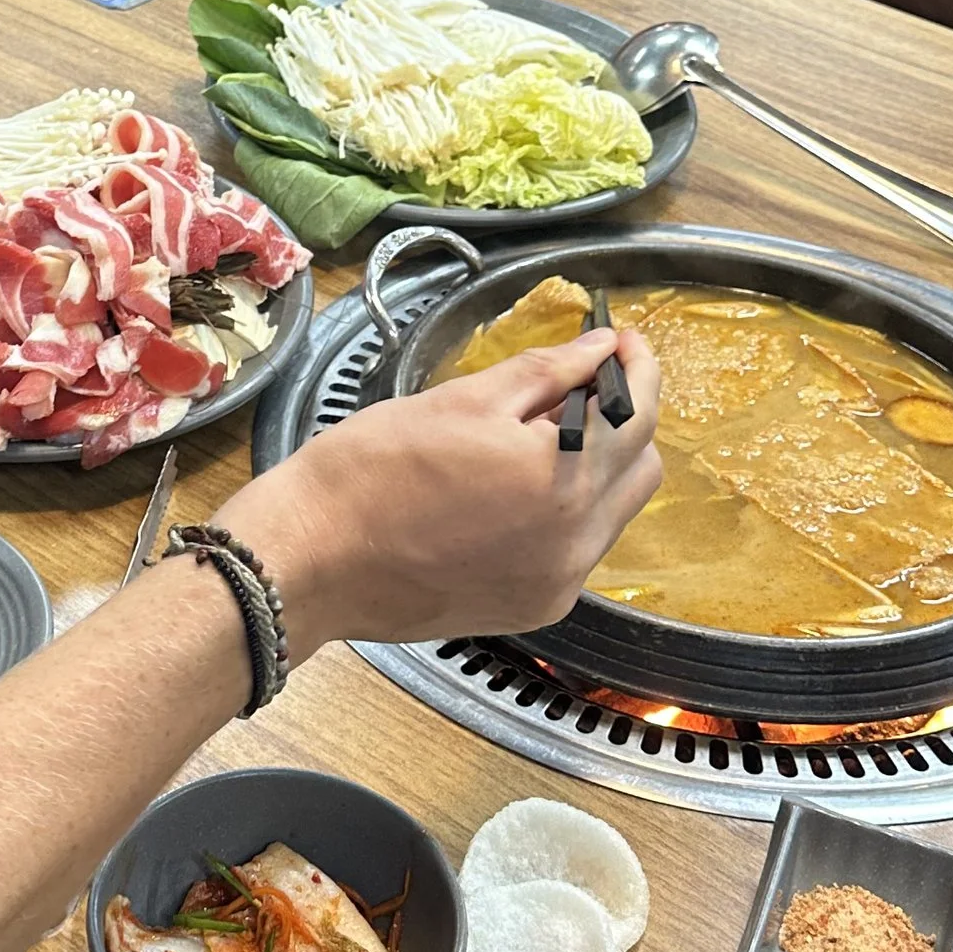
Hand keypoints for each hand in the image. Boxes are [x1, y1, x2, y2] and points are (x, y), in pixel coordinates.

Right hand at [223, 327, 661, 648]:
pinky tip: (516, 489)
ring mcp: (558, 584)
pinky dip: (568, 511)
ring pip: (615, 512)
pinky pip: (578, 550)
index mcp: (563, 480)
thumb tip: (601, 349)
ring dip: (600, 468)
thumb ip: (544, 374)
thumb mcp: (460, 402)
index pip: (637, 414)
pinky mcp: (534, 609)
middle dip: (625, 419)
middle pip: (642, 469)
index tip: (622, 341)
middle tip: (578, 384)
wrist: (310, 562)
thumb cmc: (370, 470)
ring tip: (538, 436)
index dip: (637, 368)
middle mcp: (576, 543)